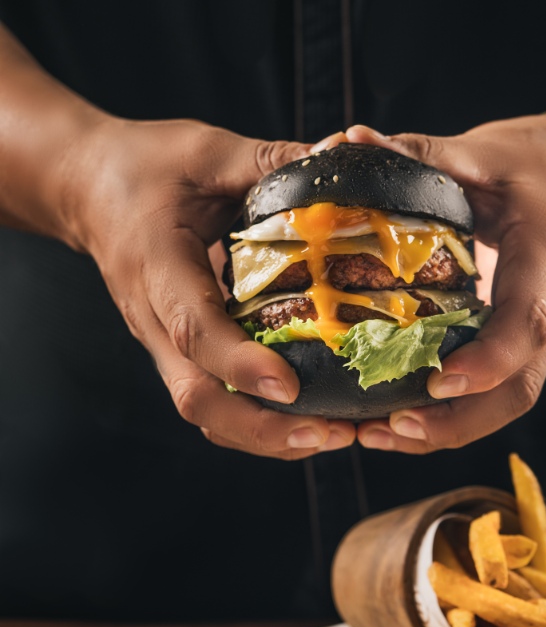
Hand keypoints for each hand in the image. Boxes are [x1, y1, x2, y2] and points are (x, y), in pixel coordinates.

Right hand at [59, 117, 355, 457]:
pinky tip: (306, 420)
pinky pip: (214, 401)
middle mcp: (154, 320)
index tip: (289, 386)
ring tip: (331, 436)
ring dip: (265, 437)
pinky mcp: (178, 350)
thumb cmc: (142, 168)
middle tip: (329, 434)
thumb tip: (339, 158)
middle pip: (197, 398)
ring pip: (205, 412)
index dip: (240, 364)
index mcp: (155, 267)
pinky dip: (258, 422)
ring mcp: (163, 342)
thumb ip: (266, 162)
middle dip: (262, 430)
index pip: (193, 328)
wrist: (87, 189)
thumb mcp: (204, 151)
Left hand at [344, 119, 545, 452]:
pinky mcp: (523, 343)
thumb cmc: (542, 165)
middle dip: (455, 420)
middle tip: (389, 429)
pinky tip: (399, 419)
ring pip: (506, 403)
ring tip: (380, 436)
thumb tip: (350, 144)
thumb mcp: (487, 153)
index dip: (488, 361)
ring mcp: (541, 335)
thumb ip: (424, 156)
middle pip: (517, 390)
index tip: (438, 382)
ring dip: (446, 429)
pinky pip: (494, 393)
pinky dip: (450, 415)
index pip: (527, 323)